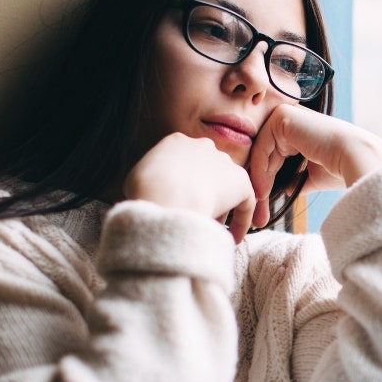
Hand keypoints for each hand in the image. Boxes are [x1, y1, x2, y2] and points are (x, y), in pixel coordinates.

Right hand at [123, 133, 257, 242]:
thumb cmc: (145, 191)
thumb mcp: (135, 180)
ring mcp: (223, 162)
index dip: (183, 187)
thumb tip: (153, 196)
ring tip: (211, 232)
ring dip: (221, 210)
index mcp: (176, 142)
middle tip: (196, 218)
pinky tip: (232, 239)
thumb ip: (149, 181)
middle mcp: (203, 147)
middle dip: (203, 196)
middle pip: (207, 174)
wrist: (166, 196)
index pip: (184, 164)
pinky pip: (245, 202)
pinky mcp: (241, 181)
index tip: (180, 205)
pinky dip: (241, 221)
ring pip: (226, 188)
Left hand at [247, 104, 381, 227]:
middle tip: (257, 213)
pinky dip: (259, 170)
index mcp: (299, 130)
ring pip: (260, 151)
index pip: (273, 156)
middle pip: (264, 154)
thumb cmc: (340, 168)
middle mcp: (292, 119)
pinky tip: (263, 192)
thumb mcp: (312, 176)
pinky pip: (261, 146)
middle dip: (259, 184)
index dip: (266, 182)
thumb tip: (284, 189)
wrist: (356, 159)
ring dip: (257, 180)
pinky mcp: (282, 117)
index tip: (263, 208)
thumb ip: (297, 179)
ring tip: (260, 205)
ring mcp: (286, 115)